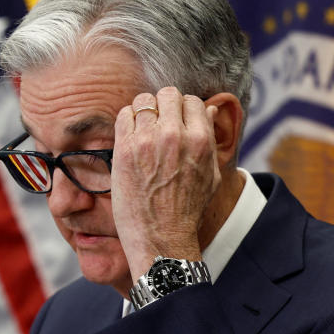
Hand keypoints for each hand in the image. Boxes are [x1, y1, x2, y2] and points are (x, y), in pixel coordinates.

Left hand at [111, 87, 220, 281]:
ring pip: (143, 101)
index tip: (175, 123)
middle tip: (156, 124)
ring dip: (142, 112)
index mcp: (201, 140)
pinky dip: (125, 121)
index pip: (191, 101)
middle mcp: (176, 135)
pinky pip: (123, 115)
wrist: (162, 238)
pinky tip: (128, 138)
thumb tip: (210, 109)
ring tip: (141, 131)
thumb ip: (210, 138)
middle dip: (163, 106)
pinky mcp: (125, 149)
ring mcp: (148, 141)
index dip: (182, 110)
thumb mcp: (211, 174)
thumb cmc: (187, 210)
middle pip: (167, 95)